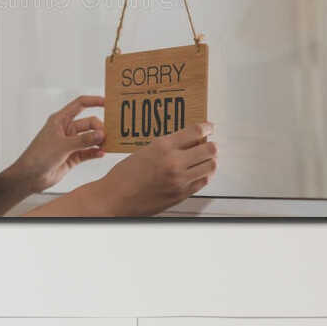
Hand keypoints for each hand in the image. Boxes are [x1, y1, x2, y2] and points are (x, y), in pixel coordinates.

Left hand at [6, 94, 106, 193]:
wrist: (29, 176)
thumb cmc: (38, 156)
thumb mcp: (63, 145)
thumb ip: (83, 140)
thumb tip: (101, 134)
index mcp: (60, 120)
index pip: (79, 104)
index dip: (94, 101)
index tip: (107, 103)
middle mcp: (66, 130)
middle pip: (89, 123)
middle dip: (99, 128)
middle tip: (107, 136)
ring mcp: (70, 143)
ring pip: (90, 138)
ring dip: (99, 141)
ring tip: (107, 145)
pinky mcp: (73, 156)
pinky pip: (88, 152)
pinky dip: (95, 152)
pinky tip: (101, 154)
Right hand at [89, 122, 216, 215]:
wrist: (115, 198)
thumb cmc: (123, 177)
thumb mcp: (144, 151)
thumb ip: (166, 146)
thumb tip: (185, 142)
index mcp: (163, 147)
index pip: (195, 131)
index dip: (207, 127)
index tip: (209, 127)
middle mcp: (174, 162)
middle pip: (209, 149)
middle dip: (211, 145)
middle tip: (209, 144)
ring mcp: (179, 180)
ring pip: (211, 166)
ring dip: (210, 160)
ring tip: (206, 159)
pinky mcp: (181, 194)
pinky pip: (203, 182)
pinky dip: (204, 175)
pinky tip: (199, 173)